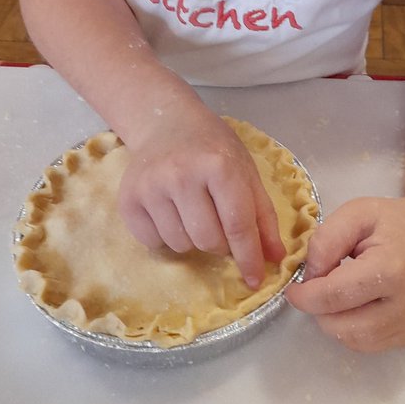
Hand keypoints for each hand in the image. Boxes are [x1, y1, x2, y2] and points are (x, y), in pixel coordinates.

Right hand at [118, 96, 284, 288]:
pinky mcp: (128, 199)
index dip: (249, 257)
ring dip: (193, 239)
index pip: (238, 225)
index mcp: (219, 166)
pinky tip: (170, 211)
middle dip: (220, 244)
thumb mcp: (246, 172)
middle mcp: (182, 174)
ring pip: (180, 245)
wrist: (167, 123)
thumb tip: (275, 259)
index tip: (255, 280)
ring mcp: (151, 187)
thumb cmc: (213, 148)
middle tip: (219, 224)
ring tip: (193, 212)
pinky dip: (166, 236)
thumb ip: (262, 215)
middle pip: (208, 240)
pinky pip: (153, 242)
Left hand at [286, 195, 404, 351]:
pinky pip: (369, 345)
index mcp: (391, 269)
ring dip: (335, 321)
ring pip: (353, 340)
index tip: (293, 289)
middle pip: (341, 325)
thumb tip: (309, 277)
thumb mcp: (357, 213)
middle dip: (320, 309)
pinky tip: (358, 305)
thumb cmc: (395, 222)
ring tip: (341, 293)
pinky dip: (353, 329)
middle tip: (321, 286)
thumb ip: (326, 240)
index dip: (305, 296)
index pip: (334, 296)